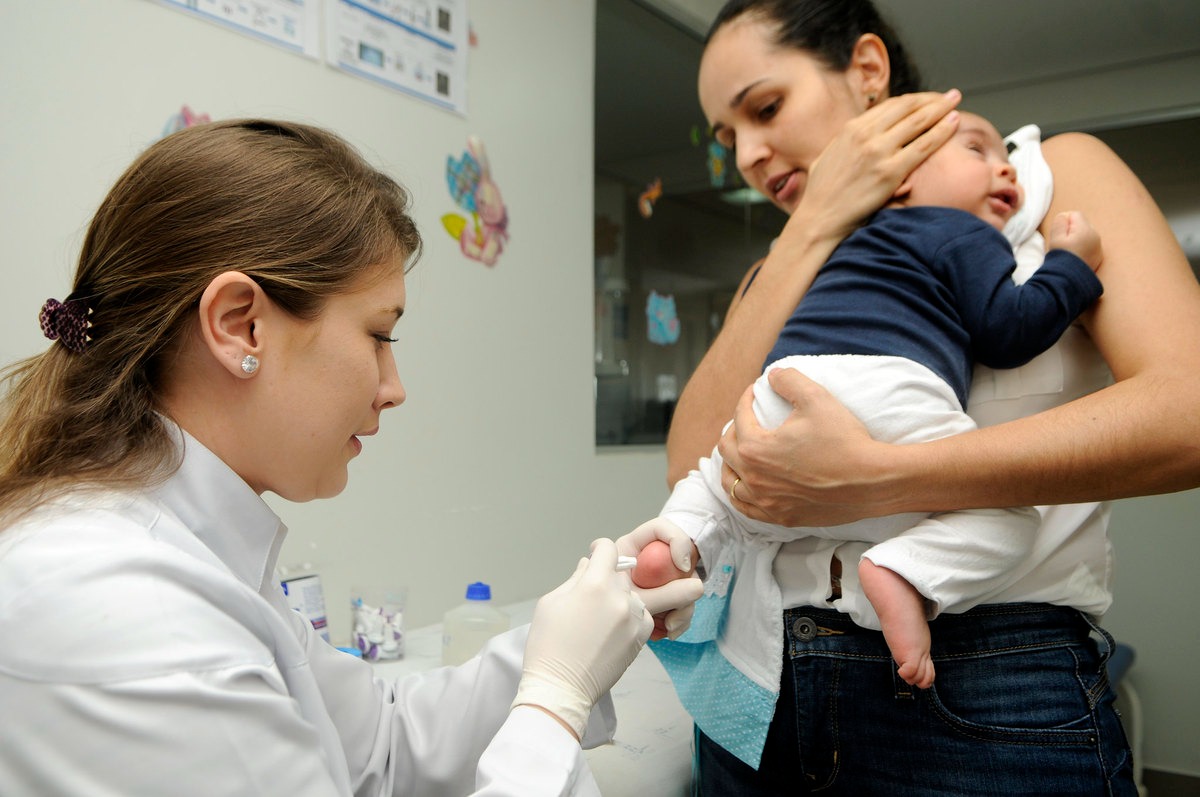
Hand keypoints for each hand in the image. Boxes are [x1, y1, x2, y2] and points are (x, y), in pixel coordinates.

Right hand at [513, 539, 651, 739]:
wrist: (560, 687)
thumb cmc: (548, 644)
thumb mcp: (550, 603)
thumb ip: (574, 579)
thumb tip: (588, 564)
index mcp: (594, 585)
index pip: (609, 550)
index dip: (601, 549)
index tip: (597, 555)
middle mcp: (619, 598)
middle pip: (620, 574)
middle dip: (607, 580)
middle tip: (593, 597)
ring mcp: (633, 619)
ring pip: (632, 595)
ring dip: (620, 600)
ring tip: (601, 619)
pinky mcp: (641, 638)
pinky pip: (642, 615)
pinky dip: (631, 617)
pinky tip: (613, 629)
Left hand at [616, 518, 702, 639]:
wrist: (595, 634)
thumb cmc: (605, 612)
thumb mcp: (638, 602)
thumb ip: (666, 594)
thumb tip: (698, 587)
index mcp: (632, 549)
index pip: (661, 529)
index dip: (676, 541)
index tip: (682, 567)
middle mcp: (646, 560)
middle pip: (680, 561)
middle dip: (685, 587)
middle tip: (679, 606)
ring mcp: (656, 578)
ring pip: (684, 584)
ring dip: (683, 608)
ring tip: (670, 627)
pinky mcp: (662, 596)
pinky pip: (680, 601)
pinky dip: (678, 618)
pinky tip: (669, 631)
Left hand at [718, 367, 890, 526]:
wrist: (872, 481)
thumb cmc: (844, 440)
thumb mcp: (817, 398)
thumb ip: (789, 381)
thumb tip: (773, 375)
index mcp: (755, 449)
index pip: (739, 419)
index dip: (746, 400)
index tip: (756, 392)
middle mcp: (754, 479)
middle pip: (727, 451)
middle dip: (733, 430)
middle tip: (746, 420)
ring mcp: (767, 502)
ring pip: (730, 483)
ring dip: (731, 464)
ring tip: (740, 453)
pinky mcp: (782, 517)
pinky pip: (747, 509)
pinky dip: (741, 494)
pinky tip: (748, 486)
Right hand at [788, 90, 961, 243]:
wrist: (819, 219)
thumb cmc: (822, 194)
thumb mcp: (829, 157)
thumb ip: (848, 144)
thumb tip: (861, 137)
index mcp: (851, 129)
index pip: (891, 106)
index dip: (914, 100)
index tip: (928, 100)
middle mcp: (865, 135)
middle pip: (907, 108)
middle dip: (932, 99)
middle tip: (950, 95)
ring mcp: (878, 152)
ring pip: (918, 121)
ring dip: (942, 109)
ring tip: (956, 102)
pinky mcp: (890, 172)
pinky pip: (923, 146)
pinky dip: (941, 132)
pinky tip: (954, 123)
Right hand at [1047, 210, 1102, 271]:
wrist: (1068, 281)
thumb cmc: (1060, 258)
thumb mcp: (1055, 238)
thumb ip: (1059, 222)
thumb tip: (1065, 217)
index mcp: (1085, 230)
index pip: (1074, 214)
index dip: (1063, 222)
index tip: (1058, 235)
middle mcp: (1095, 237)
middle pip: (1081, 225)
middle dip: (1071, 231)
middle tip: (1062, 244)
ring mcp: (1098, 248)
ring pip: (1085, 236)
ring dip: (1076, 240)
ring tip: (1068, 252)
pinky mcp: (1098, 258)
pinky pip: (1089, 246)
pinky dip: (1082, 249)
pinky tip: (1074, 258)